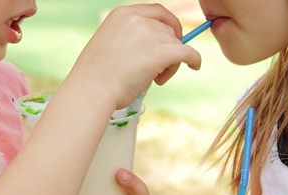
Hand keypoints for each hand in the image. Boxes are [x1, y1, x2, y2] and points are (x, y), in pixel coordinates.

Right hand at [68, 4, 201, 108]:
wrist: (92, 89)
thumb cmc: (96, 75)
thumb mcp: (109, 44)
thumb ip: (129, 38)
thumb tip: (155, 46)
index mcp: (123, 13)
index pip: (158, 12)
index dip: (169, 25)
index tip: (172, 38)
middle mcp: (138, 19)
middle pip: (169, 29)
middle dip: (169, 48)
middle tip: (159, 68)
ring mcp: (150, 35)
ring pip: (176, 45)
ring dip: (172, 62)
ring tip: (156, 79)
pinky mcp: (160, 53)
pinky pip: (187, 52)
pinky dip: (194, 59)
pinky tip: (195, 65)